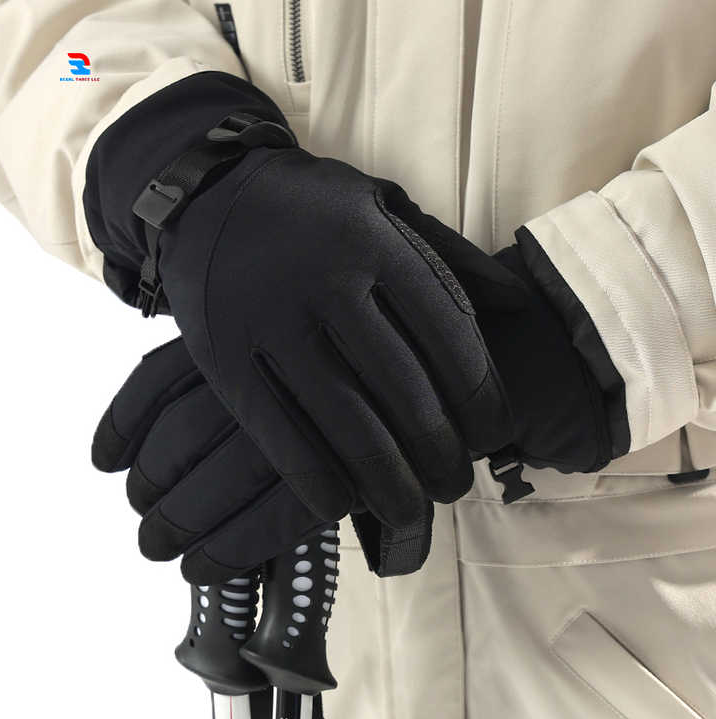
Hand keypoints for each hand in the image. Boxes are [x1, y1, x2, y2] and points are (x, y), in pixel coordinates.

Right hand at [86, 73, 513, 534]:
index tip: (495, 436)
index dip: (481, 397)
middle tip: (456, 485)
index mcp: (376, 244)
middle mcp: (326, 284)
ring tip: (414, 511)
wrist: (209, 197)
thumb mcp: (387, 204)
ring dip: (388, 482)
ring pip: (346, 424)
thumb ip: (452, 255)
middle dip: (440, 453)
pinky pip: (279, 437)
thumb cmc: (314, 208)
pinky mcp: (225, 361)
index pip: (449, 335)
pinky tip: (345, 503)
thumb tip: (520, 303)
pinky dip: (317, 480)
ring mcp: (271, 324)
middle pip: (403, 390)